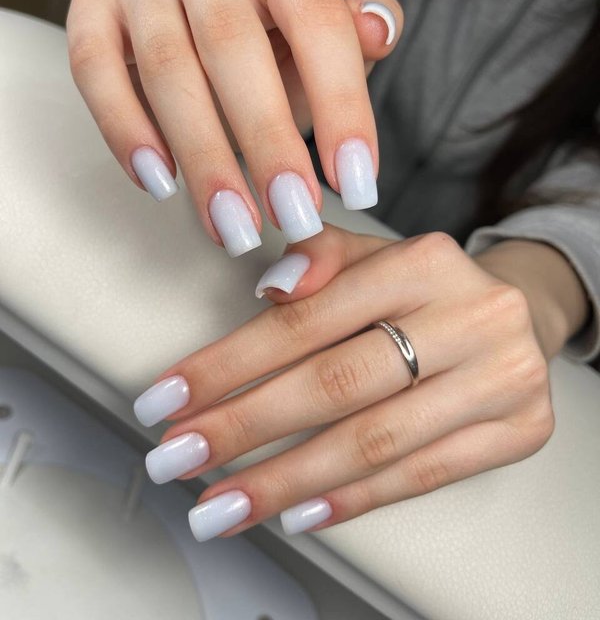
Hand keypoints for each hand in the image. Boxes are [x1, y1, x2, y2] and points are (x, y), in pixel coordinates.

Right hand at [66, 0, 402, 253]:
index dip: (341, 104)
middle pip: (233, 43)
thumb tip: (381, 26)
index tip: (356, 184)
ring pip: (165, 66)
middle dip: (265, 140)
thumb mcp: (317, 39)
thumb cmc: (264, 36)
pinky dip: (125, 129)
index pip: (317, 19)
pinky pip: (94, 68)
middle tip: (292, 214)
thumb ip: (355, 38)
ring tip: (232, 224)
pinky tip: (160, 182)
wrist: (188, 3)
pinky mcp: (90, 2)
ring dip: (201, 155)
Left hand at [133, 225, 554, 539]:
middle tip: (175, 459)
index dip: (228, 364)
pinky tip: (298, 512)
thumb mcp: (377, 255)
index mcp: (423, 262)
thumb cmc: (428, 291)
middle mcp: (469, 316)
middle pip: (335, 383)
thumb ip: (321, 258)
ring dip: (285, 480)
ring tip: (221, 505)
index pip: (306, 320)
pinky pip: (424, 474)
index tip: (167, 400)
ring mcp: (500, 377)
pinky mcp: (520, 430)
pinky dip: (353, 498)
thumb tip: (271, 287)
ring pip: (373, 440)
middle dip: (243, 427)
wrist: (521, 318)